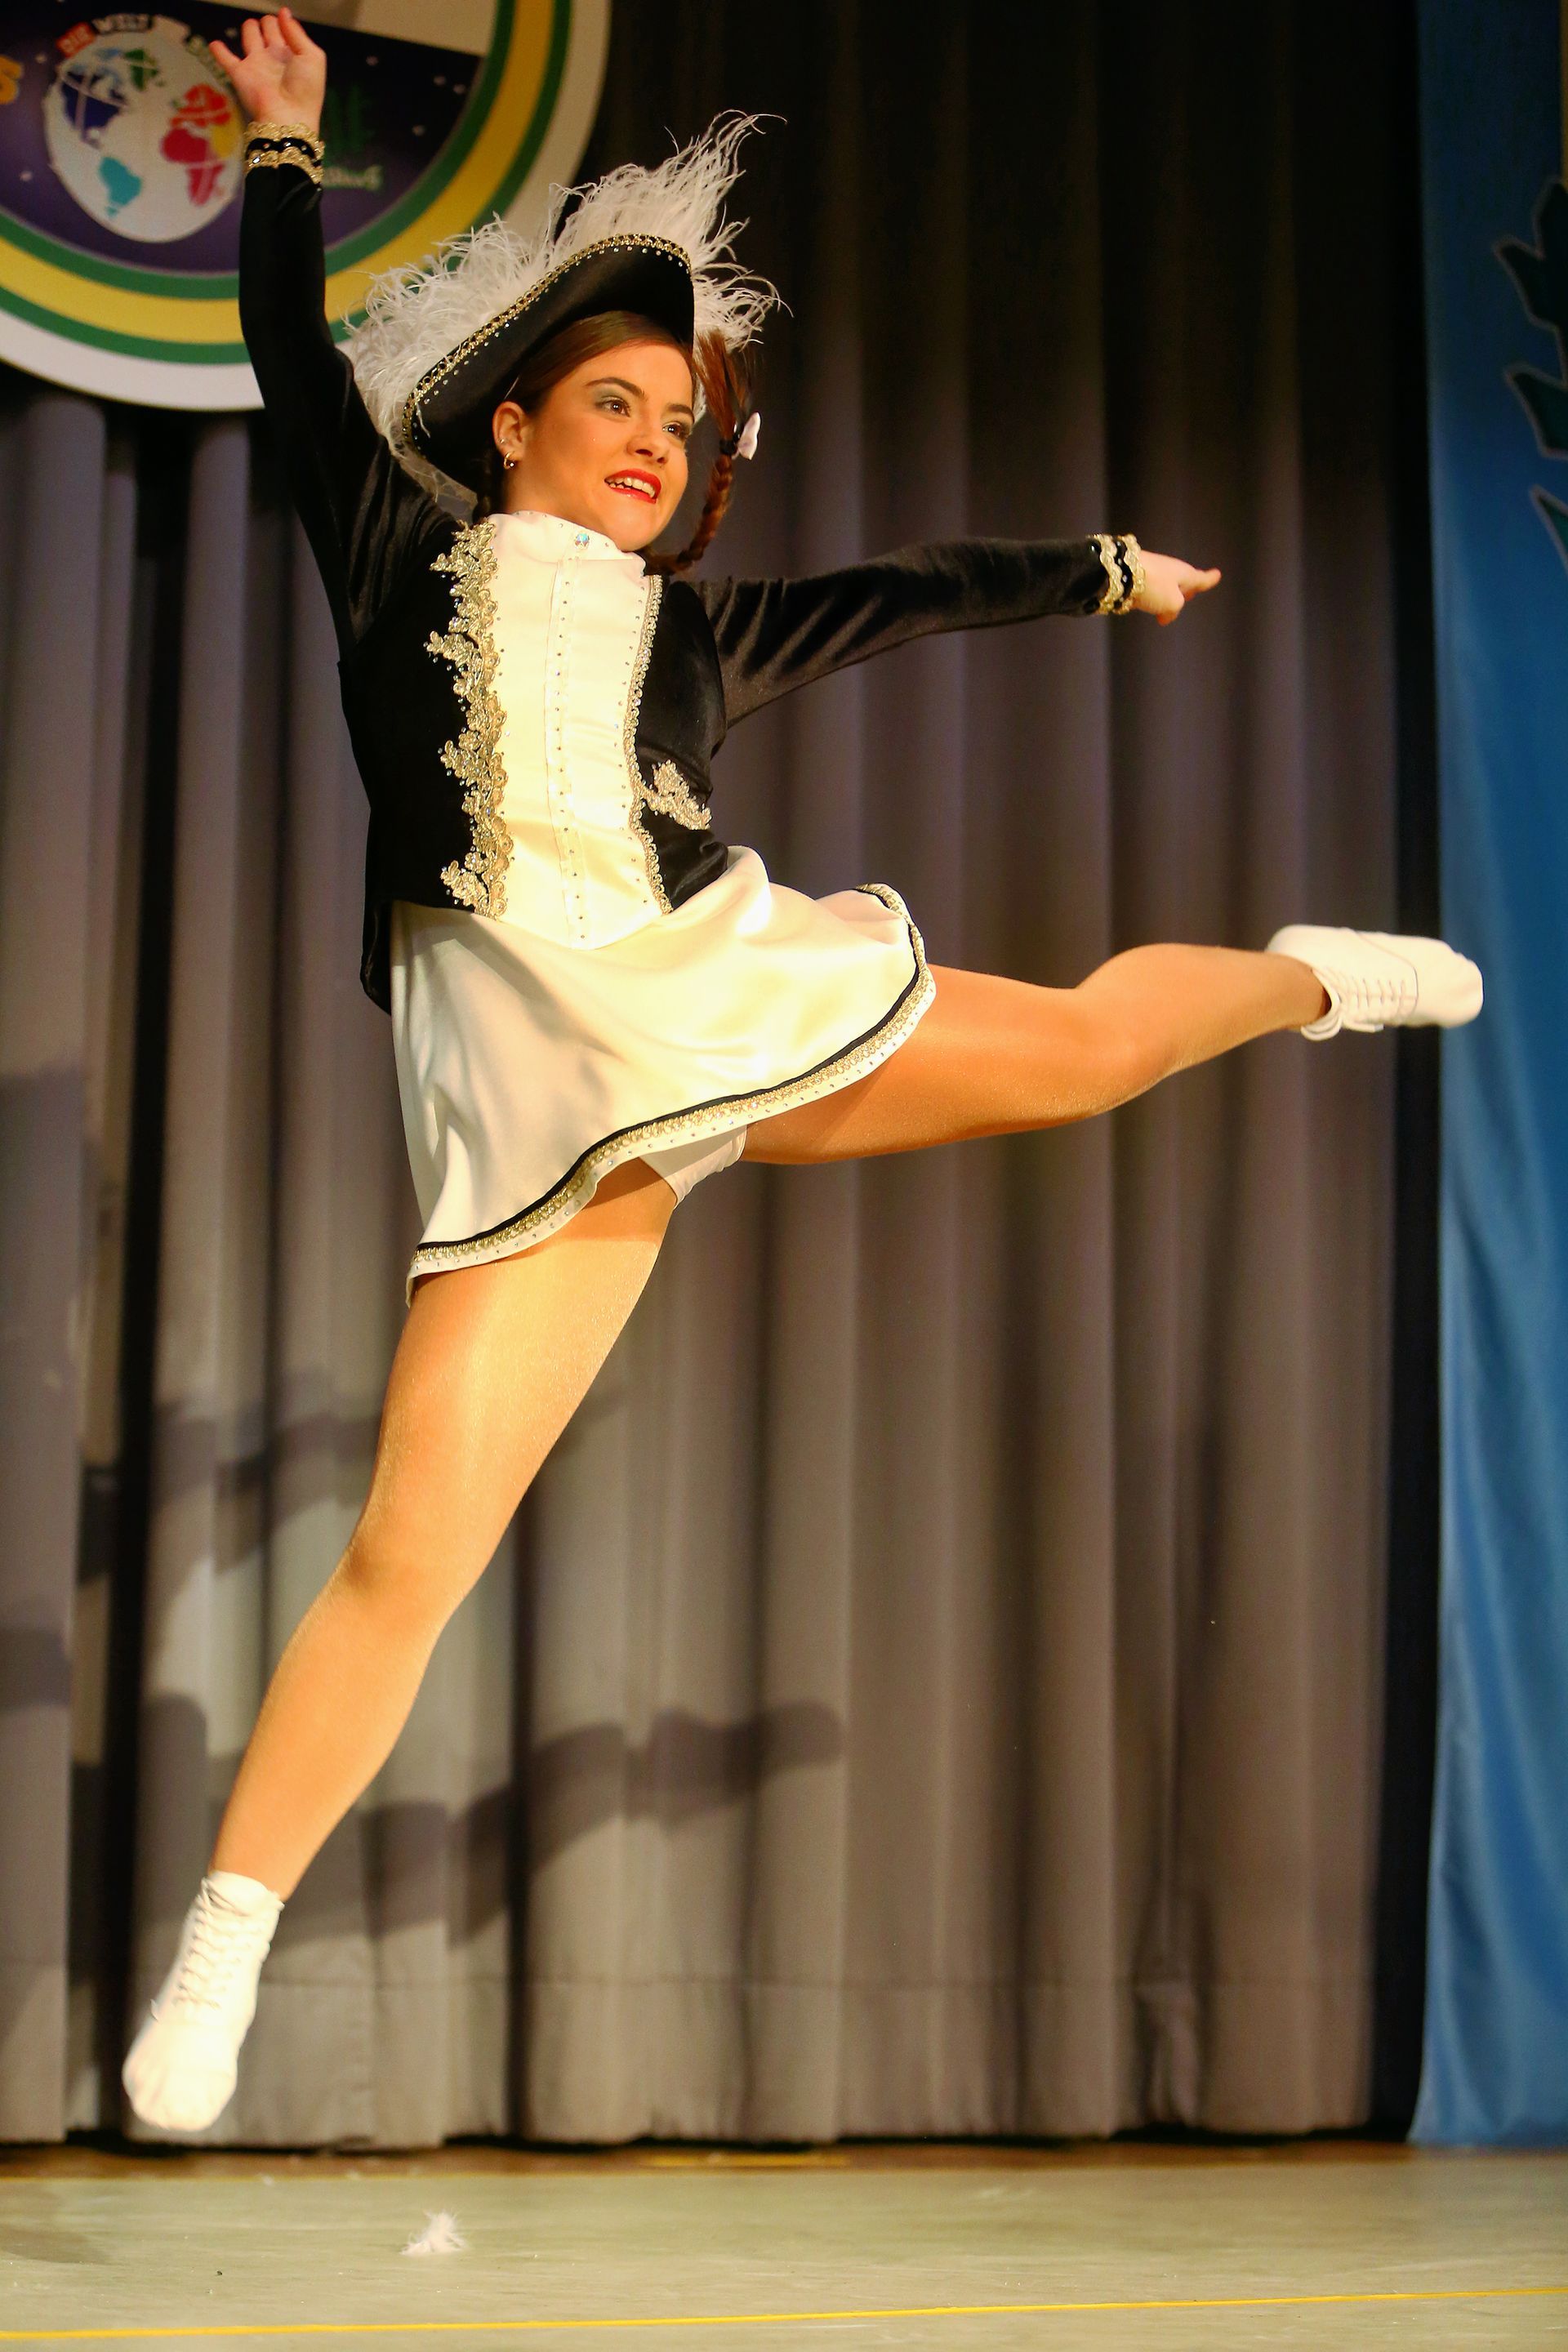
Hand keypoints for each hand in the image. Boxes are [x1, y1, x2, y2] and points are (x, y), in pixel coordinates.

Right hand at [210, 7, 325, 132]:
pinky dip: (219, 52)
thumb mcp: (312, 57)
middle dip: (268, 23)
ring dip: (250, 29)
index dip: (286, 23)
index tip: (285, 19)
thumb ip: (297, 33)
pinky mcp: (240, 75)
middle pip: (267, 30)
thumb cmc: (305, 90)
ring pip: (250, 38)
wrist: (288, 117)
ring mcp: (256, 65)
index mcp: (292, 54)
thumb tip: (283, 12)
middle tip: (269, 23)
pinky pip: (226, 60)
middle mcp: (274, 57)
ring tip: (251, 25)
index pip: (286, 30)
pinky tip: (214, 44)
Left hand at [1134, 549, 1221, 624]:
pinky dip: (1153, 597)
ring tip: (1168, 606)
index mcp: (1185, 574)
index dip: (1210, 579)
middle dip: (1187, 588)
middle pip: (1184, 581)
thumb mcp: (1172, 604)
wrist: (1122, 571)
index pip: (1201, 579)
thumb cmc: (1155, 586)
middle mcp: (1172, 570)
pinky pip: (1151, 589)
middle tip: (1191, 593)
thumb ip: (1173, 611)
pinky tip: (1147, 605)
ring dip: (1168, 595)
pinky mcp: (1138, 575)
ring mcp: (1154, 571)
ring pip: (1166, 585)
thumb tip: (1165, 616)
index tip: (1217, 574)